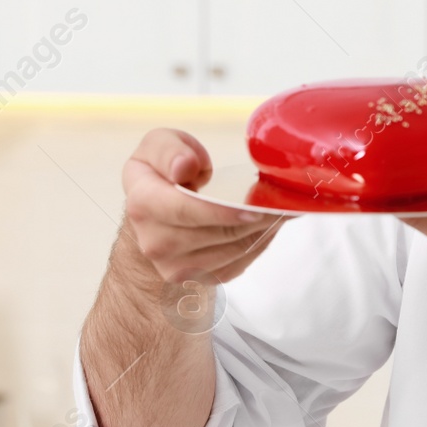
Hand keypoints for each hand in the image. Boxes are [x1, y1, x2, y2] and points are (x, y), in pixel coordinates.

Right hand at [119, 129, 289, 289]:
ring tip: (277, 211)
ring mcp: (174, 267)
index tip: (253, 209)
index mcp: (143, 204)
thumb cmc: (161, 174)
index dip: (222, 213)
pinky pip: (237, 264)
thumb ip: (169, 150)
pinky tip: (265, 226)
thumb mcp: (158, 146)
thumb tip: (184, 167)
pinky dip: (256, 244)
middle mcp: (155, 242)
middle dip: (254, 219)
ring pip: (232, 252)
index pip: (186, 212)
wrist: (151, 218)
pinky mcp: (195, 280)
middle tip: (282, 203)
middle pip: (217, 234)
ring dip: (261, 232)